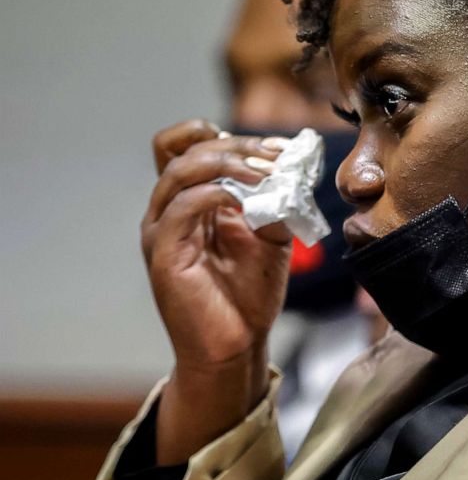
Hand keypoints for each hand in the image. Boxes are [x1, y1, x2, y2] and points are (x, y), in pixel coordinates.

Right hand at [141, 120, 292, 462]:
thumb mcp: (272, 234)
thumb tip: (291, 167)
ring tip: (265, 174)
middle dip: (236, 145)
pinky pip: (181, 208)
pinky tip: (245, 201)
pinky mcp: (165, 255)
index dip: (221, 134)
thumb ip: (276, 200)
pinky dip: (215, 193)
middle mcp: (170, 210)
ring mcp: (163, 231)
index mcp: (191, 200)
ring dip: (227, 164)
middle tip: (275, 158)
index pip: (182, 144)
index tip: (270, 148)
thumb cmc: (249, 293)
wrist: (237, 345)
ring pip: (179, 171)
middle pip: (183, 149)